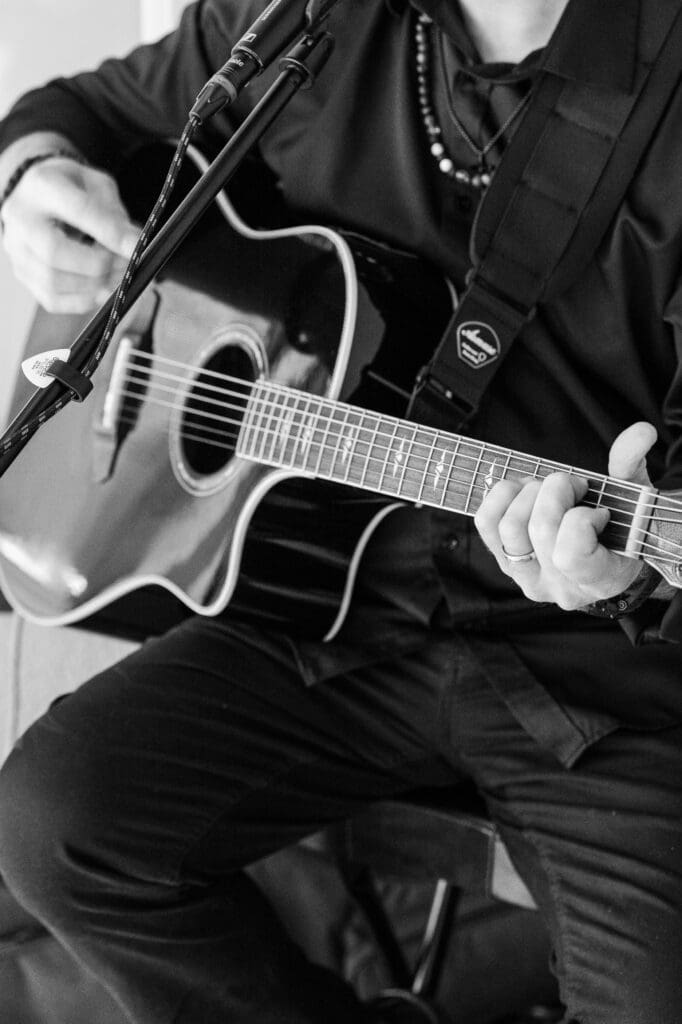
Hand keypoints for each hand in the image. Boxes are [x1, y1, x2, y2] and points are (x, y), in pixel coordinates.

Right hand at [1, 155, 138, 313]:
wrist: (36, 197)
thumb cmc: (69, 188)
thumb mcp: (96, 183)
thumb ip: (114, 211)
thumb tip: (133, 243)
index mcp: (42, 186)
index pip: (78, 211)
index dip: (110, 233)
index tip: (136, 248)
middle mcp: (21, 219)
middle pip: (55, 253)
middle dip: (99, 265)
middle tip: (126, 266)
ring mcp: (17, 250)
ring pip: (53, 281)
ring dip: (94, 286)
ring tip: (118, 277)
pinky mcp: (23, 274)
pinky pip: (52, 300)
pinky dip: (83, 301)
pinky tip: (101, 291)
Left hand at [474, 422, 657, 609]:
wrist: (604, 559)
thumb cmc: (622, 530)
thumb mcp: (636, 499)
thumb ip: (633, 466)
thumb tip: (641, 432)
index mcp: (599, 579)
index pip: (569, 554)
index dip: (580, 520)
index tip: (599, 511)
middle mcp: (559, 585)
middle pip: (540, 530)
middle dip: (556, 491)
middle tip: (573, 485)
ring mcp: (528, 577)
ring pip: (509, 528)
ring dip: (527, 494)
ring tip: (545, 488)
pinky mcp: (505, 562)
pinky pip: (487, 524)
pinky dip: (500, 497)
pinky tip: (522, 492)